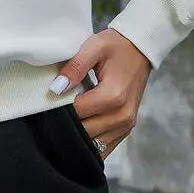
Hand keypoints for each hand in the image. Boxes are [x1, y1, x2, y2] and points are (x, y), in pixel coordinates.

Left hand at [49, 29, 151, 158]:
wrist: (140, 49)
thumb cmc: (117, 46)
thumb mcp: (95, 46)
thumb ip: (75, 66)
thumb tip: (56, 88)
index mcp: (113, 96)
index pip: (77, 112)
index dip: (60, 105)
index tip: (52, 96)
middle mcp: (122, 115)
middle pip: (83, 130)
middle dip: (68, 120)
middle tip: (58, 105)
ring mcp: (126, 125)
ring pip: (92, 142)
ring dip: (78, 132)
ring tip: (71, 113)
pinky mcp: (126, 129)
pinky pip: (104, 146)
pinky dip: (90, 139)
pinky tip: (82, 125)